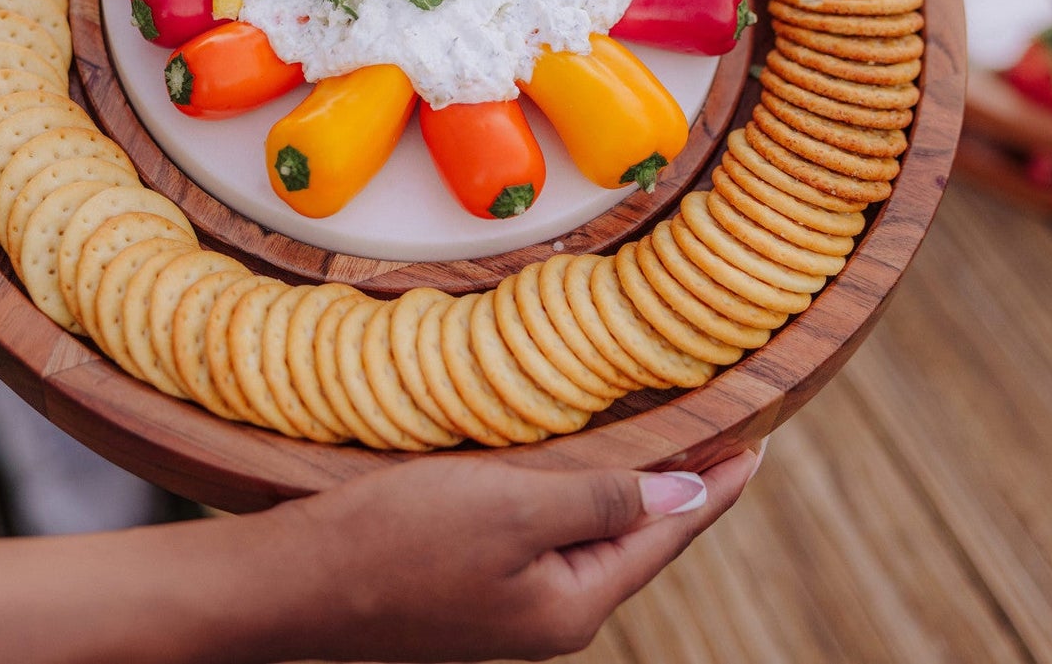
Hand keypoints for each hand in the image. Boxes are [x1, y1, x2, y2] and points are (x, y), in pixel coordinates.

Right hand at [255, 446, 762, 661]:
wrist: (291, 585)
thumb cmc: (396, 541)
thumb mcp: (512, 506)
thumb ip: (605, 501)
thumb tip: (689, 498)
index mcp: (573, 602)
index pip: (669, 535)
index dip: (716, 486)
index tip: (759, 444)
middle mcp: (550, 615)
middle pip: (636, 542)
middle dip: (681, 491)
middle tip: (723, 435)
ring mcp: (507, 608)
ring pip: (590, 540)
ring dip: (627, 493)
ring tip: (665, 447)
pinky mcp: (469, 589)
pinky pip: (544, 539)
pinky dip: (574, 501)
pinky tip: (574, 474)